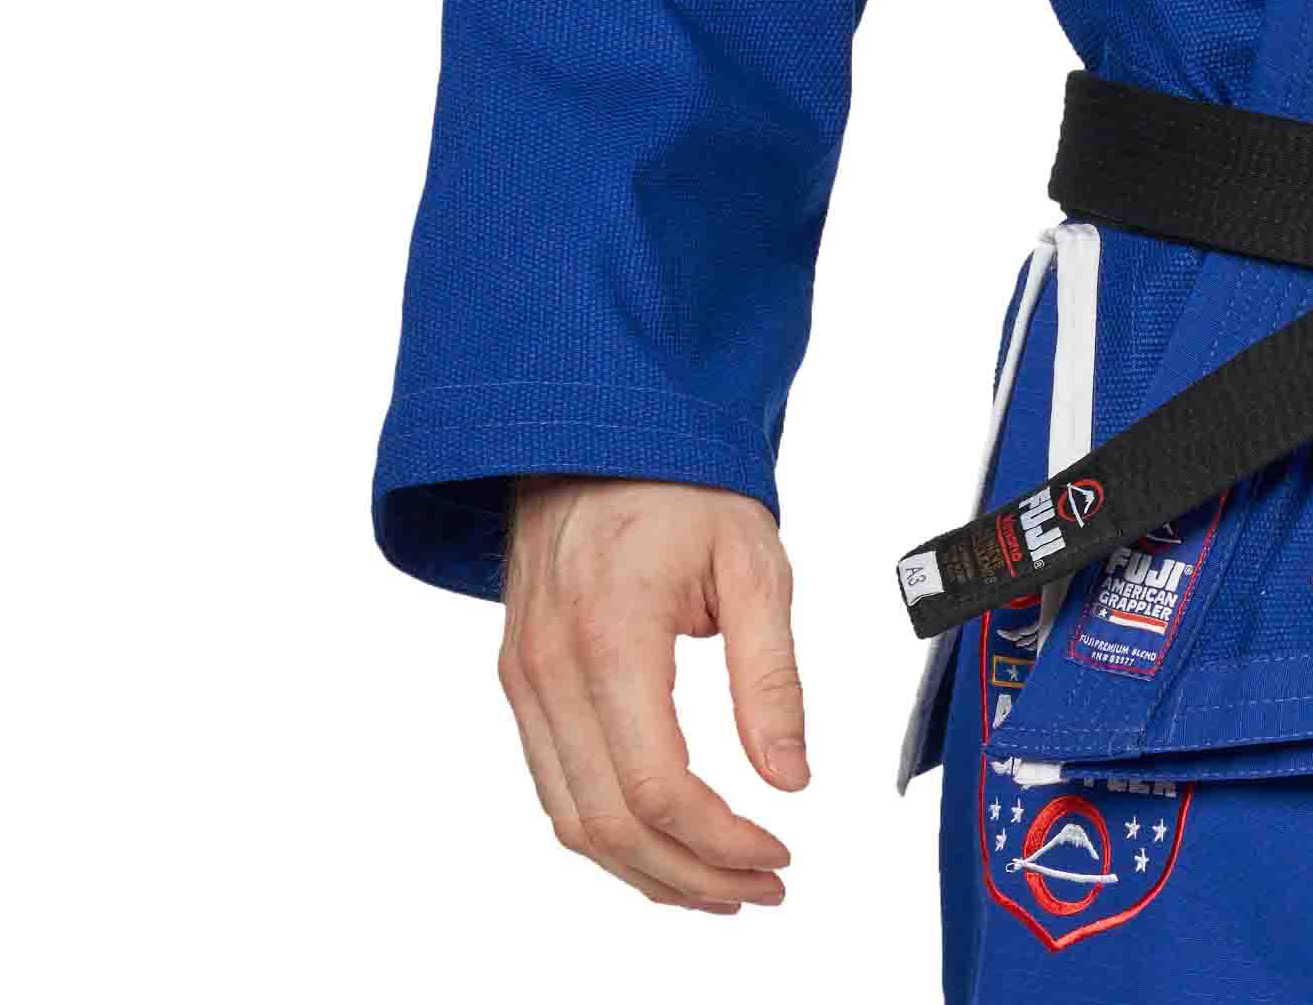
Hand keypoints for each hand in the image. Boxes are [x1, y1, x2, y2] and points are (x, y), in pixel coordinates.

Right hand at [499, 476, 810, 912]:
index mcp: (611, 634)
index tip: (779, 850)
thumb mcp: (753, 562)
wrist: (594, 427)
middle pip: (608, 825)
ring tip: (723, 886)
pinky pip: (556, 788)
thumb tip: (791, 777)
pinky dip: (610, 835)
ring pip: (572, 822)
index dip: (720, 839)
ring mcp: (524, 680)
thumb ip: (771, 674)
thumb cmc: (681, 481)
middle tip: (761, 886)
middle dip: (690, 876)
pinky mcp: (520, 683)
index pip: (656, 784)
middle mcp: (550, 669)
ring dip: (648, 872)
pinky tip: (666, 845)